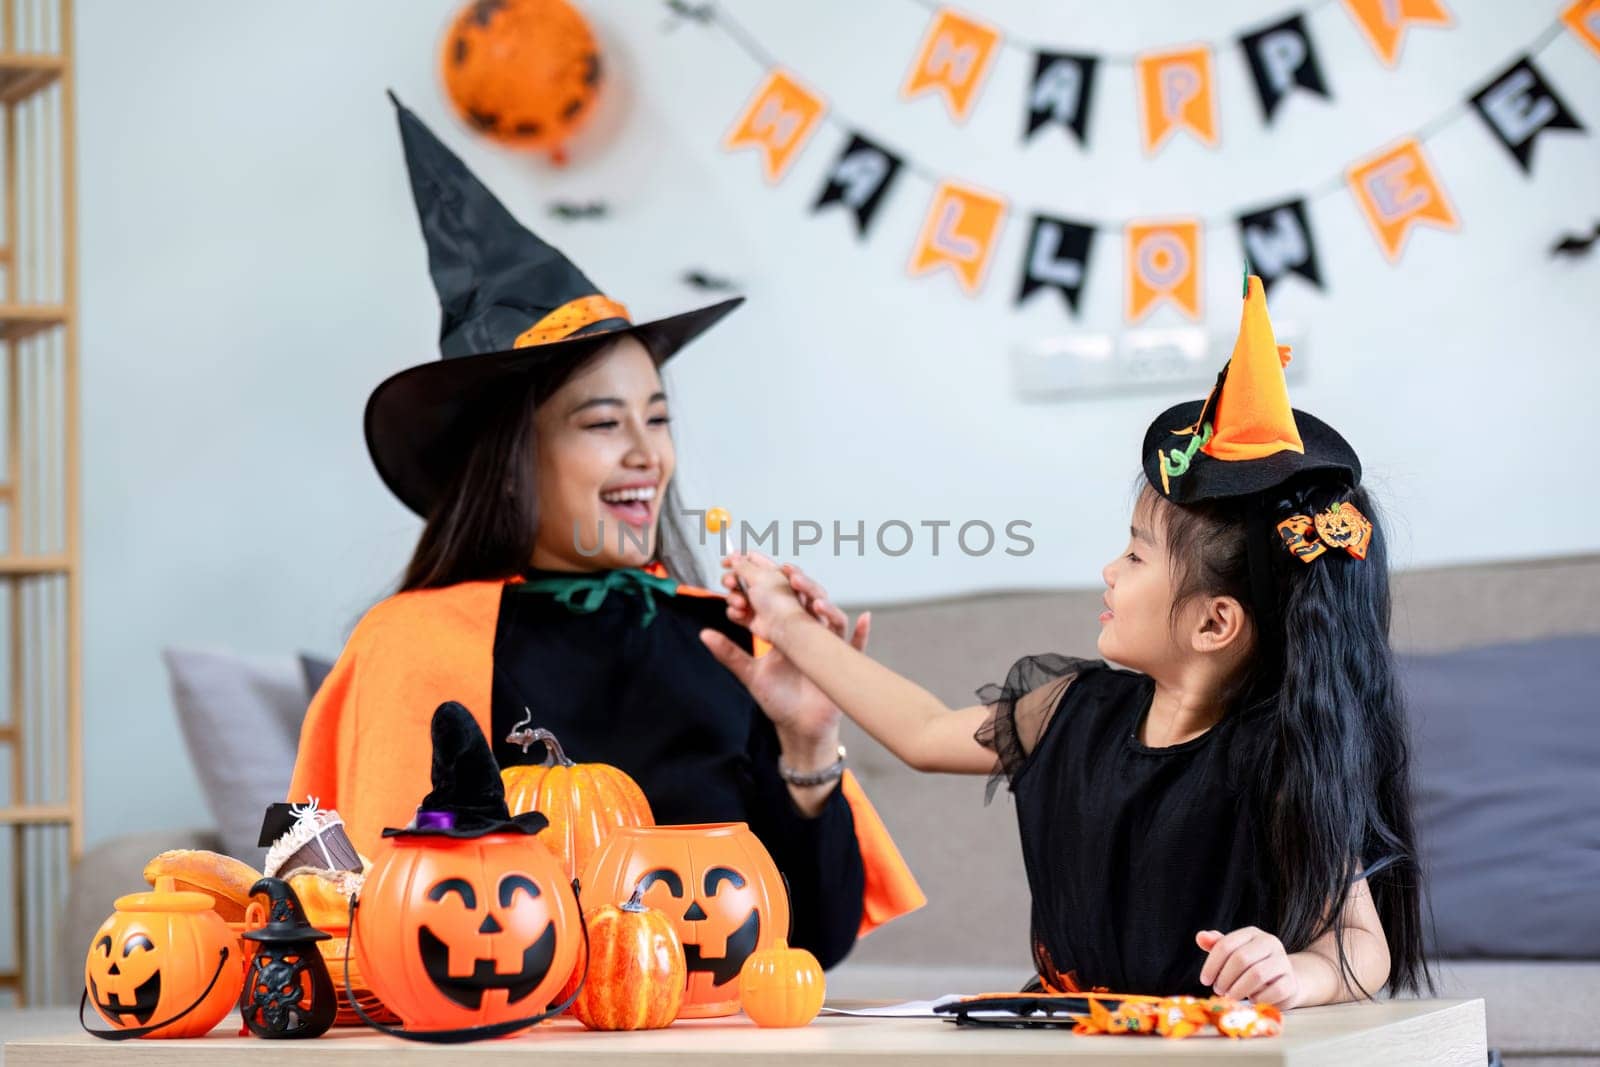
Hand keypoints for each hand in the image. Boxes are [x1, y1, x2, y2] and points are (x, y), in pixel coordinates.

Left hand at [700, 554, 870, 751]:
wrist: (799, 728)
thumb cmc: (778, 699)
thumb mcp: (750, 674)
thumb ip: (729, 653)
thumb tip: (704, 634)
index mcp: (787, 631)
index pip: (778, 601)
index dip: (766, 587)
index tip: (752, 576)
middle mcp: (808, 634)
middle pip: (806, 600)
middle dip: (797, 584)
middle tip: (784, 571)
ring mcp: (826, 647)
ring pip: (829, 617)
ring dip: (823, 603)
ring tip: (810, 595)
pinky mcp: (840, 665)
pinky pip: (855, 647)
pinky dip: (861, 633)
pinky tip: (861, 618)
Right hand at [715, 552, 806, 642]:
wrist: (782, 626)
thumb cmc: (779, 601)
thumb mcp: (759, 576)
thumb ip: (743, 565)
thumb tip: (734, 556)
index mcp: (768, 571)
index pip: (750, 559)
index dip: (736, 559)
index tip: (725, 563)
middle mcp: (762, 585)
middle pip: (737, 576)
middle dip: (731, 580)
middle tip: (731, 583)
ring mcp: (755, 601)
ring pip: (733, 595)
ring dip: (734, 598)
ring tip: (741, 604)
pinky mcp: (750, 616)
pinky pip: (734, 611)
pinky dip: (736, 612)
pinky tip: (742, 614)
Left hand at [1196, 928, 1301, 1007]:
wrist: (1283, 981)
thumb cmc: (1251, 966)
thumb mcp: (1233, 954)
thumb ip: (1216, 946)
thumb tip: (1200, 937)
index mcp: (1252, 933)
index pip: (1226, 945)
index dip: (1211, 964)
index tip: (1205, 980)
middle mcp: (1270, 942)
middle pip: (1240, 959)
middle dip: (1225, 978)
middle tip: (1218, 990)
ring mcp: (1283, 961)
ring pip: (1256, 975)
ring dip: (1238, 990)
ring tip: (1231, 996)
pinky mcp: (1291, 982)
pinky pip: (1272, 991)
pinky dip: (1258, 998)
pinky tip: (1251, 999)